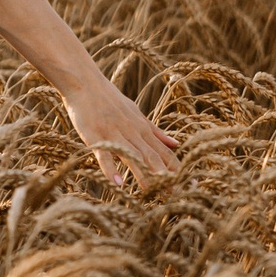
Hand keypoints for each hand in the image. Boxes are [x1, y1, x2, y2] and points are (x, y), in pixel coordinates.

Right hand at [62, 70, 178, 184]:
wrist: (84, 81)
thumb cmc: (109, 98)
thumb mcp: (136, 113)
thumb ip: (155, 131)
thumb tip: (176, 143)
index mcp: (143, 129)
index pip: (164, 152)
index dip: (177, 169)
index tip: (191, 185)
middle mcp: (132, 132)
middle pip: (152, 156)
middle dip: (165, 177)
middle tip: (177, 195)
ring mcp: (114, 133)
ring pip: (132, 155)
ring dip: (143, 174)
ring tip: (152, 192)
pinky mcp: (95, 135)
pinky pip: (104, 153)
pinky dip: (110, 168)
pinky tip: (117, 183)